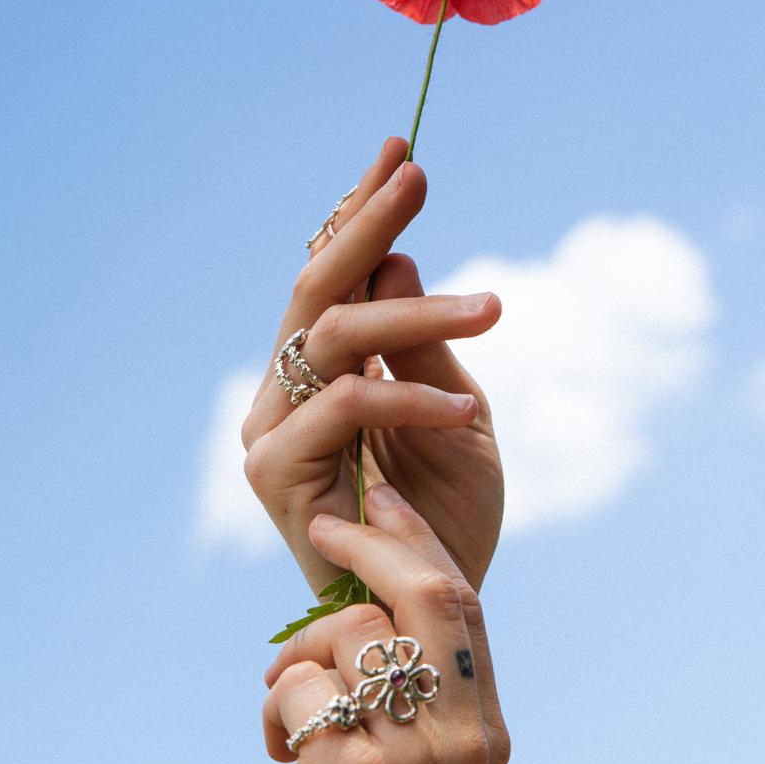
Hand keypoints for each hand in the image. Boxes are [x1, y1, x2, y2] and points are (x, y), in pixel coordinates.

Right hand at [241, 137, 503, 592]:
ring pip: (331, 333)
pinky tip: (464, 408)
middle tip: (414, 170)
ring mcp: (273, 429)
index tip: (401, 151)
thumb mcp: (457, 415)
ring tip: (491, 309)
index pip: (334, 277)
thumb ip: (424, 346)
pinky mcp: (274, 473)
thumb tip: (397, 258)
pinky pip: (344, 406)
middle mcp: (288, 392)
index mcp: (326, 373)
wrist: (437, 613)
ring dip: (413, 310)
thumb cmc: (450, 519)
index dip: (361, 214)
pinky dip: (407, 397)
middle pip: (317, 286)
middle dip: (367, 222)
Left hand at [259, 483, 509, 763]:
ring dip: (299, 654)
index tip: (381, 497)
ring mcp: (412, 754)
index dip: (419, 540)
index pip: (463, 604)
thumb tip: (371, 624)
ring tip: (287, 713)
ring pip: (347, 630)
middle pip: (426, 589)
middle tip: (324, 524)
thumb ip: (424, 710)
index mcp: (488, 730)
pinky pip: (298, 684)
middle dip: (371, 539)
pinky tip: (278, 760)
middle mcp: (463, 733)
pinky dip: (274, 707)